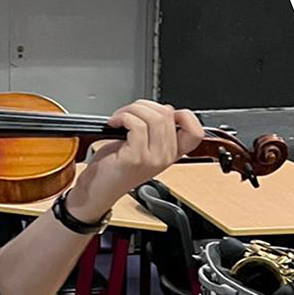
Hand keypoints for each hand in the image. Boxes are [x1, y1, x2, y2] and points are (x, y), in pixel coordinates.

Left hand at [68, 101, 203, 222]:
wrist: (97, 189)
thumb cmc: (115, 167)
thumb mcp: (142, 146)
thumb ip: (156, 129)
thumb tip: (162, 109)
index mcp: (172, 153)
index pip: (195, 132)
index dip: (184, 115)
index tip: (162, 112)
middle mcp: (166, 157)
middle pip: (168, 115)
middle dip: (143, 105)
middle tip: (128, 112)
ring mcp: (153, 159)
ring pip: (153, 117)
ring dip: (131, 110)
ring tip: (119, 117)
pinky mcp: (136, 158)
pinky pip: (136, 124)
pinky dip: (122, 117)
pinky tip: (114, 123)